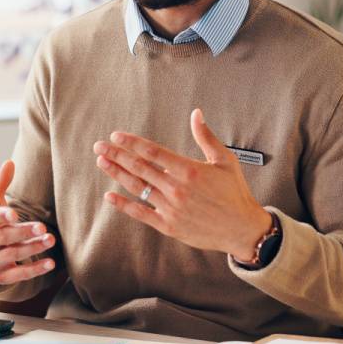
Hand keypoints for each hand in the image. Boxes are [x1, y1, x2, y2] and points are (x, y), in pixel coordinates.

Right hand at [0, 160, 56, 284]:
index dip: (1, 217)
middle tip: (42, 227)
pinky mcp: (0, 276)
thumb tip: (9, 162)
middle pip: (3, 237)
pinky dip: (34, 270)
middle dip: (23, 233)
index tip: (15, 214)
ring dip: (33, 249)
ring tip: (50, 240)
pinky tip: (50, 263)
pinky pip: (18, 275)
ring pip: (12, 255)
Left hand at [93, 108, 272, 261]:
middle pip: (139, 168)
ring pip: (137, 187)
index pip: (152, 152)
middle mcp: (176, 189)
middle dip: (117, 155)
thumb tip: (196, 114)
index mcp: (189, 171)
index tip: (117, 136)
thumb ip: (206, 137)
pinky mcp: (168, 226)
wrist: (242, 229)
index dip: (132, 143)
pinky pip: (140, 213)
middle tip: (100, 146)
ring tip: (102, 162)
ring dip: (117, 174)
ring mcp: (171, 209)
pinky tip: (110, 196)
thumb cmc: (235, 193)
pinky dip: (123, 204)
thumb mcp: (225, 160)